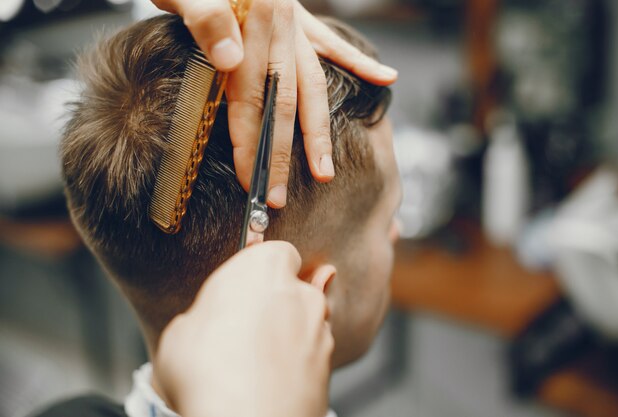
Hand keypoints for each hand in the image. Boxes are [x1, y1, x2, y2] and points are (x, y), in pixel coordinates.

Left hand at [150, 0, 397, 207]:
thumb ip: (206, 19)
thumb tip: (232, 61)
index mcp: (251, 22)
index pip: (251, 96)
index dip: (250, 141)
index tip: (249, 180)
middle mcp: (280, 26)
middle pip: (286, 103)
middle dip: (283, 154)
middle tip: (279, 197)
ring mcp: (294, 23)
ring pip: (313, 85)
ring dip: (319, 131)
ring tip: (325, 169)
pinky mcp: (299, 17)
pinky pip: (332, 43)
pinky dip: (360, 62)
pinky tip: (387, 78)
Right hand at [153, 241, 333, 416]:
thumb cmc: (208, 375)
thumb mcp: (181, 332)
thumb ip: (207, 313)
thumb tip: (206, 321)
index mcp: (263, 269)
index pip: (275, 251)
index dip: (258, 268)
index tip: (243, 283)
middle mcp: (300, 293)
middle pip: (292, 287)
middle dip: (273, 302)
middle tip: (241, 326)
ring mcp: (319, 330)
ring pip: (304, 321)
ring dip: (286, 332)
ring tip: (252, 360)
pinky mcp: (328, 365)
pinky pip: (311, 352)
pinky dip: (297, 360)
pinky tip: (270, 377)